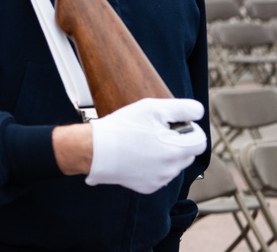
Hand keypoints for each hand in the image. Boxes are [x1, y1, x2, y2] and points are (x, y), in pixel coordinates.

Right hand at [86, 98, 205, 193]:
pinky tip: (137, 155)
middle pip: (187, 154)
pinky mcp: (148, 187)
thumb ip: (183, 108)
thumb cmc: (123, 127)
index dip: (190, 130)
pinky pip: (158, 175)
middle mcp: (173, 169)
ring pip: (173, 165)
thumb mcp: (153, 108)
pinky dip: (152, 166)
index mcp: (178, 150)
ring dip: (165, 154)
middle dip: (177, 142)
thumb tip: (199, 112)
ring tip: (143, 143)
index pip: (200, 142)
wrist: (96, 149)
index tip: (173, 125)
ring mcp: (160, 180)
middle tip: (155, 132)